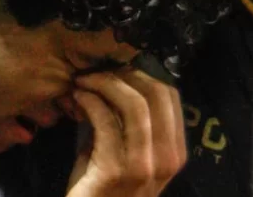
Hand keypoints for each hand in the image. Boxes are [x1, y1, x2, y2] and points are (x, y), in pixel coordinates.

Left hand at [66, 70, 187, 196]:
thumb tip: (116, 81)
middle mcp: (167, 159)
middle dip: (124, 74)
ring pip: (134, 104)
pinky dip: (90, 102)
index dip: (142, 74)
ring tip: (84, 82)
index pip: (170, 96)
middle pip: (156, 94)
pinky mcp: (117, 170)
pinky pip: (106, 120)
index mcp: (174, 153)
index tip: (116, 68)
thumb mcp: (125, 156)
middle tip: (97, 71)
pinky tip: (77, 98)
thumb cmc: (102, 192)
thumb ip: (127, 125)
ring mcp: (145, 166)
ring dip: (105, 84)